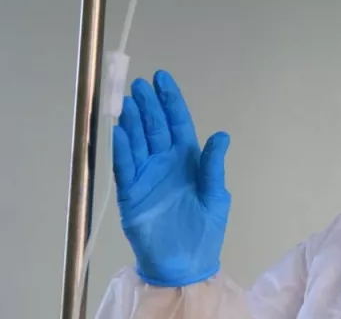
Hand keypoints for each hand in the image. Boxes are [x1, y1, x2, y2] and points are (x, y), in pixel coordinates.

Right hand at [112, 70, 230, 286]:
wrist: (186, 263)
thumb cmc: (205, 229)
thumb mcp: (216, 196)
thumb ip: (214, 167)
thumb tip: (221, 135)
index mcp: (187, 159)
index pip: (177, 123)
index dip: (170, 100)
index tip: (162, 78)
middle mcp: (164, 162)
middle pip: (154, 127)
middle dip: (148, 105)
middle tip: (139, 84)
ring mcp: (146, 176)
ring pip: (137, 142)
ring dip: (132, 122)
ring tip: (126, 102)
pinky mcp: (131, 194)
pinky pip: (124, 167)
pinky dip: (122, 149)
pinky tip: (119, 132)